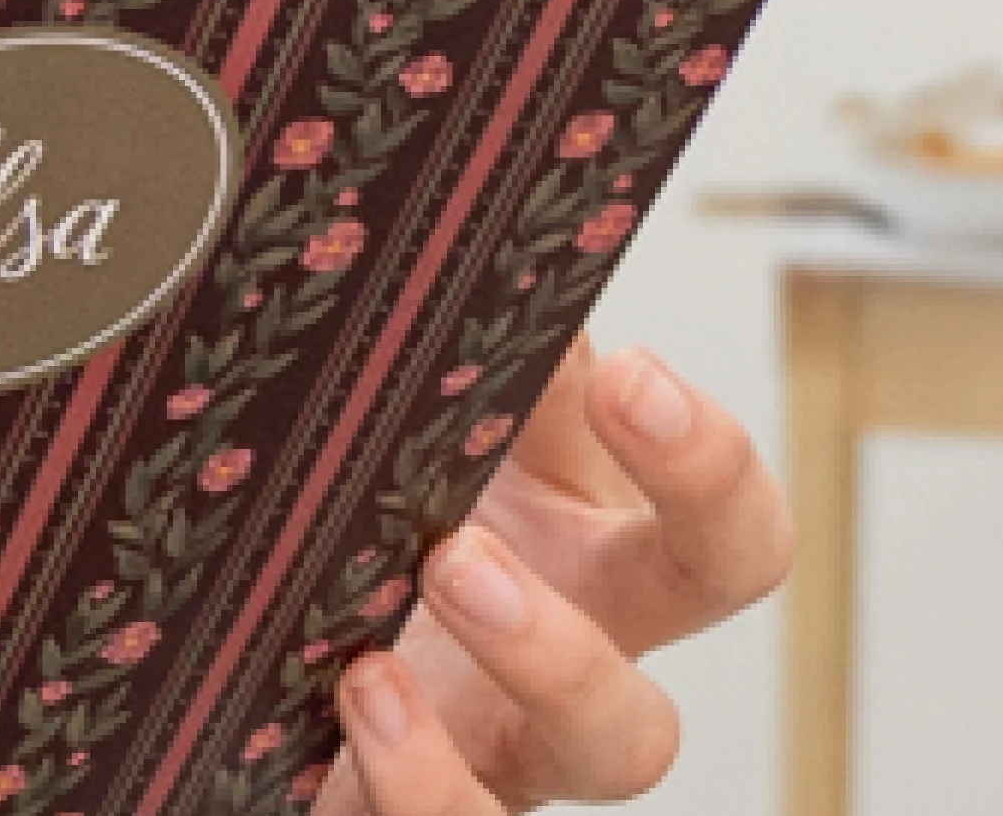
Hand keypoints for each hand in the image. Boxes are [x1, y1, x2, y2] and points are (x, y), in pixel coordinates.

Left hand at [318, 346, 798, 815]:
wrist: (275, 655)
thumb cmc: (398, 526)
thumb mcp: (452, 440)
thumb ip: (498, 363)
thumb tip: (524, 244)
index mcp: (600, 577)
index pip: (727, 544)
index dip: (706, 470)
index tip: (631, 377)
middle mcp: (566, 691)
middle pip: (652, 721)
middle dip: (574, 639)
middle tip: (460, 554)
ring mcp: (490, 767)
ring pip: (580, 778)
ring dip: (508, 705)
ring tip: (388, 640)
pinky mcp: (400, 810)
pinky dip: (414, 785)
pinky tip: (355, 703)